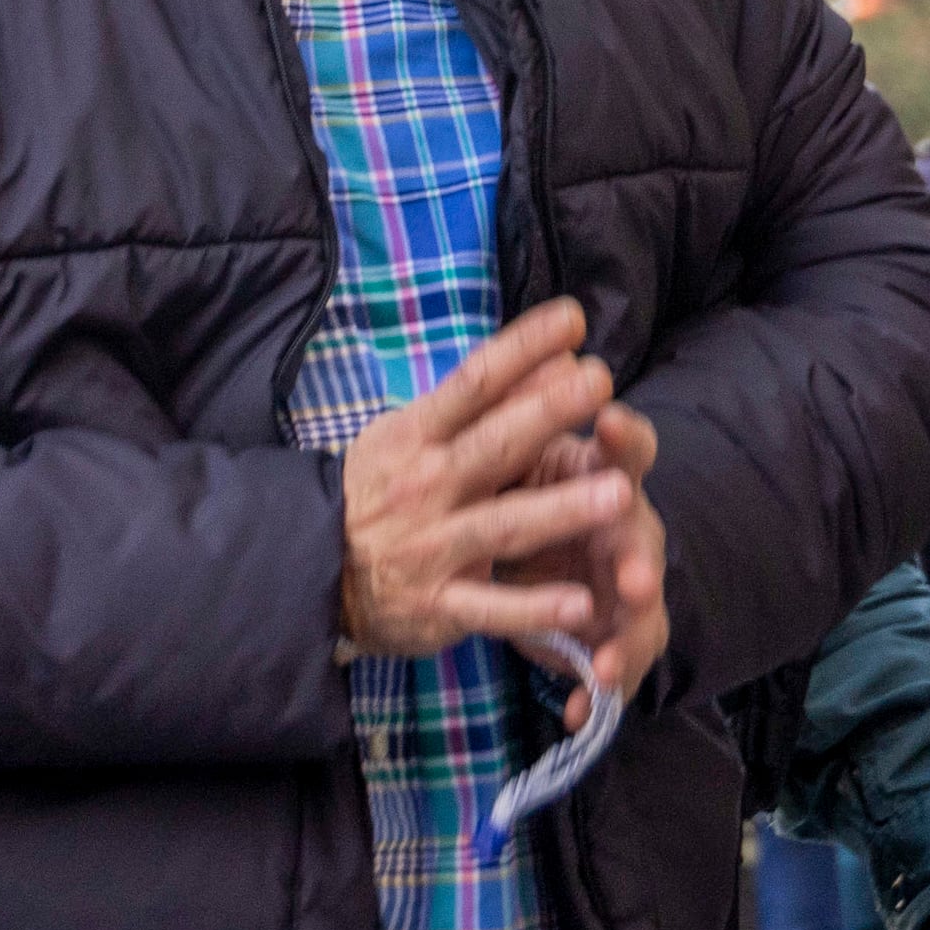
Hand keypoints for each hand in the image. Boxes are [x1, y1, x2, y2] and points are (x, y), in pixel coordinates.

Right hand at [337, 302, 624, 664]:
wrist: (310, 567)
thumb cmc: (380, 488)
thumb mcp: (418, 434)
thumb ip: (489, 401)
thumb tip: (560, 356)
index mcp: (418, 436)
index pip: (474, 382)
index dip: (521, 347)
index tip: (572, 319)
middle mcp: (425, 487)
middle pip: (495, 445)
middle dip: (546, 413)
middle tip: (599, 383)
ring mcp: (431, 548)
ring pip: (503, 526)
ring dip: (560, 511)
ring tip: (618, 495)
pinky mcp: (438, 606)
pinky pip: (491, 607)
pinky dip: (534, 609)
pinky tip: (581, 605)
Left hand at [514, 406, 668, 722]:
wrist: (554, 556)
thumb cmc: (540, 491)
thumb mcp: (531, 455)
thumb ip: (540, 415)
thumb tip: (550, 351)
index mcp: (604, 478)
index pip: (626, 453)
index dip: (623, 440)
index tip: (607, 421)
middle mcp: (626, 532)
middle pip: (640, 543)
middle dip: (636, 562)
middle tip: (630, 579)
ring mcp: (627, 589)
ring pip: (636, 617)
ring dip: (624, 640)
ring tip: (605, 666)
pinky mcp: (615, 636)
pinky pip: (612, 667)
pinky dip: (597, 690)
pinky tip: (578, 711)